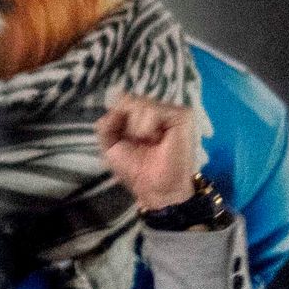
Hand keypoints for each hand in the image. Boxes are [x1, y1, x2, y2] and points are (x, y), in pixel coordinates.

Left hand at [98, 93, 208, 213]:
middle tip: (140, 144)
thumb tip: (115, 104)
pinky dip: (148, 129)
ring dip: (137, 130)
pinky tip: (159, 141)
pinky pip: (152, 110)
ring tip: (151, 143)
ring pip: (139, 103)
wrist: (156, 189)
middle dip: (126, 126)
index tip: (125, 139)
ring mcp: (171, 110)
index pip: (123, 99)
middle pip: (128, 99)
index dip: (117, 118)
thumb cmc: (136, 171)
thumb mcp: (111, 146)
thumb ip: (106, 124)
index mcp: (143, 115)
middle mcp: (158, 109)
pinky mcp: (183, 114)